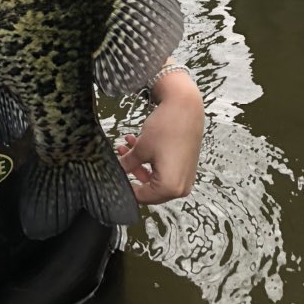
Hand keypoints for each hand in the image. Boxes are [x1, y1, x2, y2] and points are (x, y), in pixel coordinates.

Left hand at [116, 72, 203, 204]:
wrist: (186, 107)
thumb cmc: (166, 128)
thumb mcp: (141, 148)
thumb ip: (128, 164)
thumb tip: (119, 170)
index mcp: (171, 187)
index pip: (143, 197)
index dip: (127, 187)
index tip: (116, 176)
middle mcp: (181, 186)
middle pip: (150, 187)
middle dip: (133, 171)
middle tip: (120, 156)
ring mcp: (186, 176)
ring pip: (156, 176)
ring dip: (140, 162)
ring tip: (126, 145)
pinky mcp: (187, 165)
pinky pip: (166, 168)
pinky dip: (152, 159)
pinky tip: (139, 142)